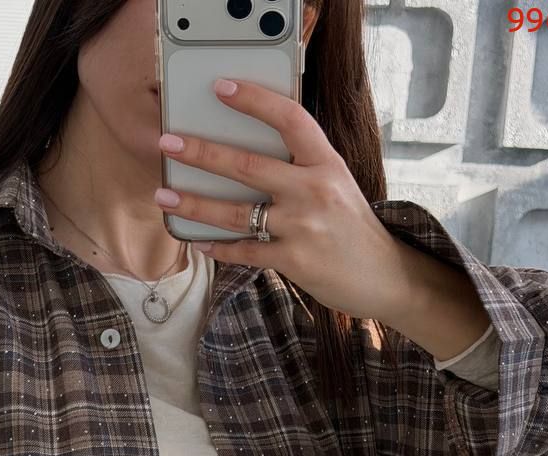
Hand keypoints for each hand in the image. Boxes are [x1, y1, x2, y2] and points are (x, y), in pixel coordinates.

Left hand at [154, 77, 406, 323]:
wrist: (382, 275)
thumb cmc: (351, 228)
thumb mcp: (336, 184)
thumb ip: (301, 168)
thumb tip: (248, 158)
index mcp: (326, 162)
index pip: (289, 118)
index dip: (254, 100)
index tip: (222, 88)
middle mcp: (314, 190)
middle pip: (248, 166)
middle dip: (203, 152)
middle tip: (169, 142)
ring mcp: (303, 226)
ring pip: (236, 212)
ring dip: (194, 203)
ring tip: (165, 195)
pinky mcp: (294, 260)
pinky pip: (245, 251)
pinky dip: (218, 247)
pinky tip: (198, 242)